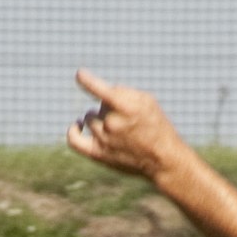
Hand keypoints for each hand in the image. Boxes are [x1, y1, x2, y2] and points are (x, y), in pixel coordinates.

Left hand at [65, 69, 180, 180]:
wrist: (163, 161)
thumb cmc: (157, 127)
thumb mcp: (148, 102)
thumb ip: (124, 92)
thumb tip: (102, 92)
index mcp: (127, 108)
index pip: (99, 90)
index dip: (87, 81)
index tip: (80, 75)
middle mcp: (112, 124)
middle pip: (101, 106)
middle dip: (112, 108)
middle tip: (128, 121)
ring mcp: (104, 139)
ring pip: (90, 118)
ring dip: (101, 119)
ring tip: (117, 127)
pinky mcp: (98, 153)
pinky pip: (74, 139)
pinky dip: (73, 130)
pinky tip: (78, 125)